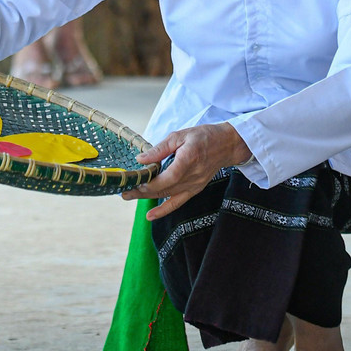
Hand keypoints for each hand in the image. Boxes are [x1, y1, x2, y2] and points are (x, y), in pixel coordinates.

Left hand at [123, 122, 250, 218]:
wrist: (226, 145)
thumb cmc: (203, 137)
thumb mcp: (180, 135)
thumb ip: (160, 148)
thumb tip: (141, 159)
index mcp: (188, 159)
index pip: (168, 177)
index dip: (150, 182)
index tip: (134, 180)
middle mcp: (192, 176)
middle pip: (164, 188)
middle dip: (141, 191)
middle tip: (123, 191)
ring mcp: (194, 185)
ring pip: (167, 195)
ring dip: (147, 197)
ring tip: (129, 196)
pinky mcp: (195, 190)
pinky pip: (177, 203)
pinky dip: (163, 210)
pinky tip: (150, 215)